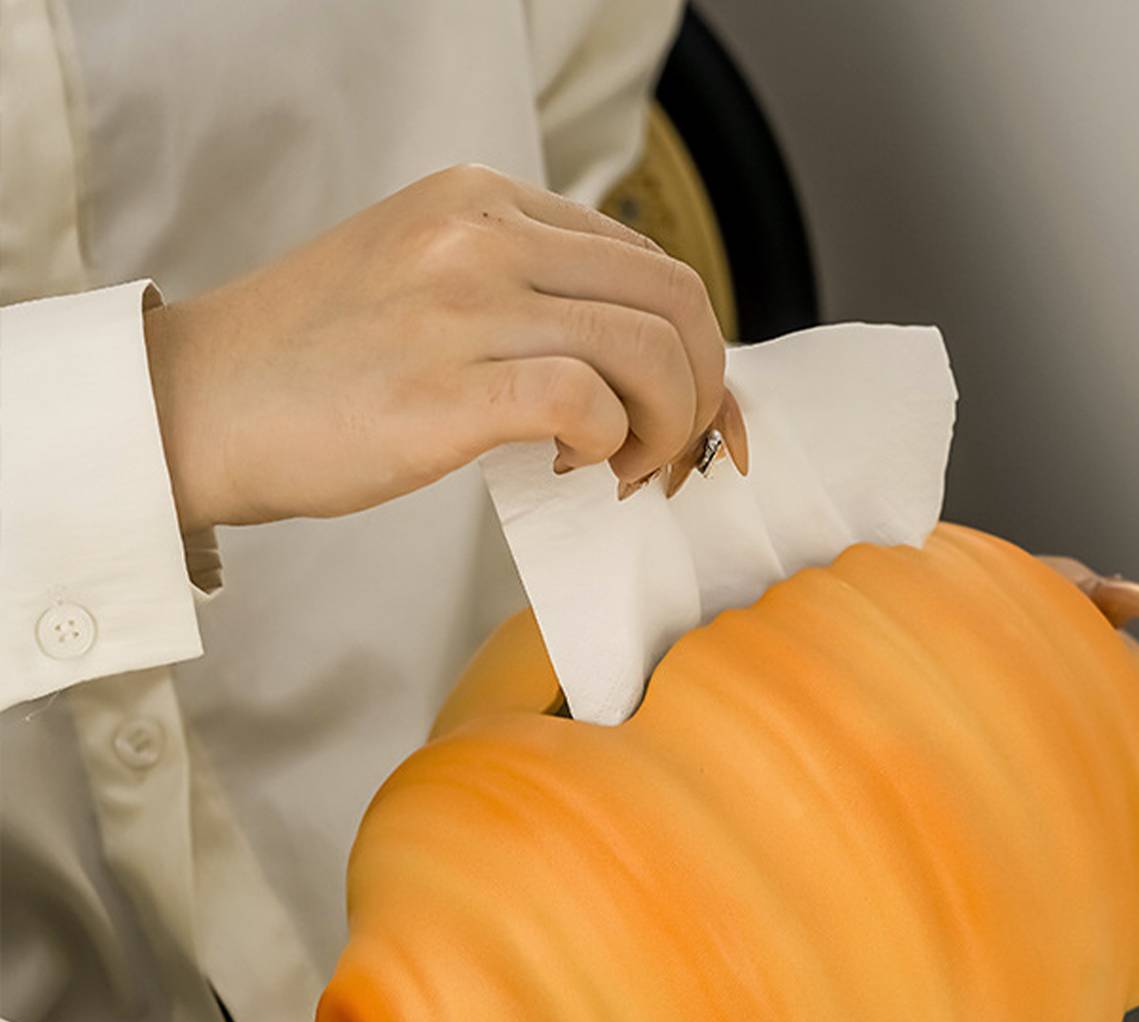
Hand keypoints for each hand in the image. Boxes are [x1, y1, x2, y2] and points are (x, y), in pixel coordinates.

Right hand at [143, 164, 745, 532]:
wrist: (197, 404)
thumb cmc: (314, 363)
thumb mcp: (423, 276)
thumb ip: (521, 290)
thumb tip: (629, 358)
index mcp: (483, 199)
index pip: (647, 259)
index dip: (696, 344)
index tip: (689, 410)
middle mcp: (480, 234)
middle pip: (672, 298)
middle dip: (705, 387)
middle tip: (676, 450)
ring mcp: (462, 305)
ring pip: (648, 349)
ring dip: (668, 427)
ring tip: (624, 469)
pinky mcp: (446, 387)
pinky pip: (587, 402)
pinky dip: (610, 446)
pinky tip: (572, 468)